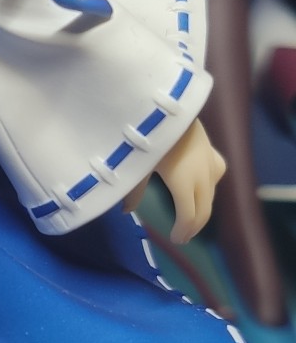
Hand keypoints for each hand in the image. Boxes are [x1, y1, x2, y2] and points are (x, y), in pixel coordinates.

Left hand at [125, 119, 225, 243]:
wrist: (170, 102)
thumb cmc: (149, 134)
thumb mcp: (138, 165)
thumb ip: (134, 190)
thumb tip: (126, 211)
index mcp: (184, 182)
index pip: (189, 215)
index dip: (183, 231)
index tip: (175, 240)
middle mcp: (202, 175)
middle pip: (204, 210)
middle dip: (193, 226)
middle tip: (183, 237)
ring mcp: (210, 163)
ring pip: (211, 194)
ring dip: (201, 209)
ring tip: (190, 218)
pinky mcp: (212, 152)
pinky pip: (215, 176)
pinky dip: (208, 188)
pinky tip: (200, 188)